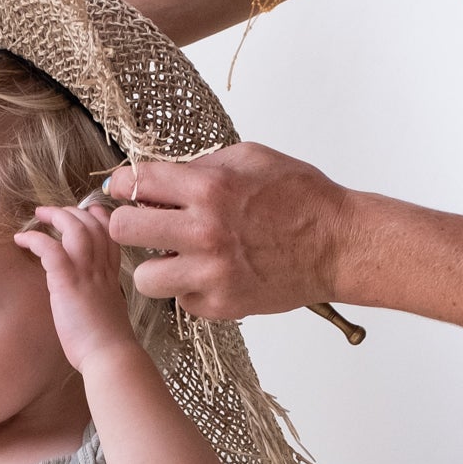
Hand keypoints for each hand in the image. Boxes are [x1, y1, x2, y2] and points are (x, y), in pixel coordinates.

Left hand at [15, 198, 138, 370]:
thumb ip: (99, 297)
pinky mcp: (68, 283)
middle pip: (92, 224)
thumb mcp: (107, 312)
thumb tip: (89, 297)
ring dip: (55, 216)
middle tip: (51, 213)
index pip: (110, 234)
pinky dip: (35, 239)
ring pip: (75, 228)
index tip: (86, 213)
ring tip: (38, 215)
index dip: (99, 218)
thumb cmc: (107, 343)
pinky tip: (22, 239)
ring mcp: (86, 273)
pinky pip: (51, 248)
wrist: (110, 356)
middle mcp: (101, 269)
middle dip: (72, 212)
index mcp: (111, 275)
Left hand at [103, 144, 348, 318]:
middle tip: (144, 226)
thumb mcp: (251, 158)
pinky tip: (209, 275)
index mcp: (209, 187)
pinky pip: (180, 301)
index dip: (123, 185)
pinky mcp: (222, 305)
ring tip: (175, 257)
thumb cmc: (302, 199)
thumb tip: (162, 177)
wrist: (339, 246)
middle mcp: (204, 231)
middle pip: (123, 231)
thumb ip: (203, 165)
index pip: (135, 183)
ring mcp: (211, 273)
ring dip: (155, 266)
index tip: (126, 191)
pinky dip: (189, 289)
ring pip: (144, 277)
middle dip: (129, 225)